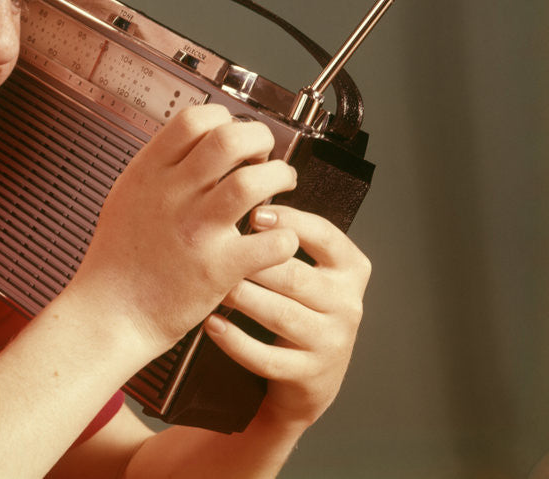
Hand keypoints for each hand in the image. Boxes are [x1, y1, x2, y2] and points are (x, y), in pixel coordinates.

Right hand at [68, 105, 300, 359]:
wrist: (111, 313)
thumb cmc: (117, 261)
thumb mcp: (125, 196)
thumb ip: (157, 168)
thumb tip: (188, 143)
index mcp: (149, 173)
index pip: (195, 118)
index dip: (224, 119)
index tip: (232, 136)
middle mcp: (173, 195)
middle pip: (229, 139)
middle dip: (259, 139)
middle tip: (263, 156)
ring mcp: (196, 230)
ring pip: (253, 182)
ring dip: (279, 178)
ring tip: (281, 186)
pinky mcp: (218, 268)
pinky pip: (270, 240)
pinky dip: (284, 236)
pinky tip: (277, 239)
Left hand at [205, 205, 371, 427]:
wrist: (310, 373)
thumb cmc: (298, 303)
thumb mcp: (309, 267)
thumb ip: (288, 235)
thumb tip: (245, 187)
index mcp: (350, 268)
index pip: (325, 236)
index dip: (290, 223)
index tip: (254, 215)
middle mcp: (347, 304)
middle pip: (295, 277)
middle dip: (253, 263)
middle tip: (216, 251)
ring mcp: (331, 342)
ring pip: (281, 315)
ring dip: (242, 298)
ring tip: (213, 284)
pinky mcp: (308, 375)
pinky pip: (266, 357)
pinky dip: (236, 340)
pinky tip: (212, 323)